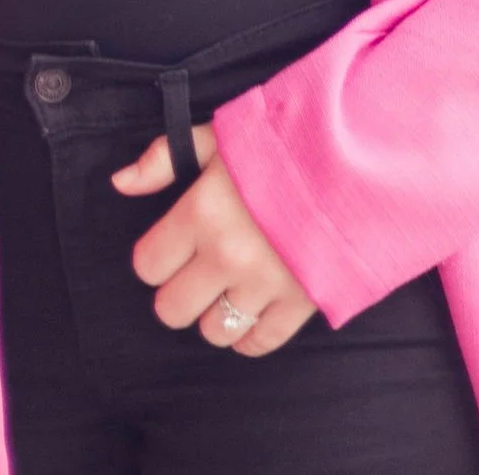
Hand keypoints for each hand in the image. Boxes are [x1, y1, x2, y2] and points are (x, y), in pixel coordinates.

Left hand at [109, 120, 318, 355]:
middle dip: (178, 291)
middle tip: (196, 271)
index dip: (156, 256)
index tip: (172, 244)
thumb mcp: (221, 135)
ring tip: (229, 287)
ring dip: (215, 313)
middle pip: (172, 310)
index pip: (148, 264)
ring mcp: (264, 285)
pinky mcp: (300, 303)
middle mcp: (227, 256)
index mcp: (202, 211)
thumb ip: (165, 158)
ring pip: (213, 332)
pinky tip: (254, 310)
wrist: (358, 157)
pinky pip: (259, 344)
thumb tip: (120, 183)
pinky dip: (250, 335)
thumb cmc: (286, 142)